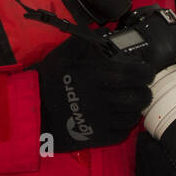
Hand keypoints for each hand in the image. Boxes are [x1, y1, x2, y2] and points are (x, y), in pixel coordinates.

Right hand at [34, 34, 156, 153]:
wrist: (31, 112)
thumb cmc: (46, 81)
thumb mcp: (61, 55)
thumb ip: (84, 42)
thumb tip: (103, 37)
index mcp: (96, 76)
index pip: (135, 74)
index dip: (145, 71)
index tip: (145, 70)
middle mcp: (103, 100)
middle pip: (140, 97)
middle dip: (144, 90)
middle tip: (140, 86)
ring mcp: (102, 121)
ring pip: (133, 116)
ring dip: (136, 107)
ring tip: (130, 101)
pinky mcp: (98, 138)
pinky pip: (123, 133)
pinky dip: (126, 124)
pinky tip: (119, 116)